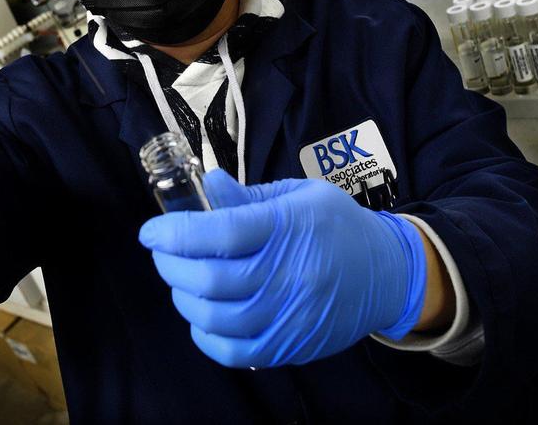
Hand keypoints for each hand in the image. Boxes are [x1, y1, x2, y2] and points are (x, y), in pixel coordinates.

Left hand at [138, 170, 426, 367]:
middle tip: (163, 253)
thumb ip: (248, 195)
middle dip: (171, 265)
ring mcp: (288, 315)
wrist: (386, 273)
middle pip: (211, 278)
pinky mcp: (289, 346)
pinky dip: (205, 336)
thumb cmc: (336, 226)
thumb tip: (206, 186)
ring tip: (181, 281)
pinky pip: (234, 351)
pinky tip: (201, 315)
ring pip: (216, 317)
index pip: (220, 233)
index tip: (151, 232)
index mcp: (287, 228)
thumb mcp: (297, 195)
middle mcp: (287, 274)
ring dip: (184, 297)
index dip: (175, 232)